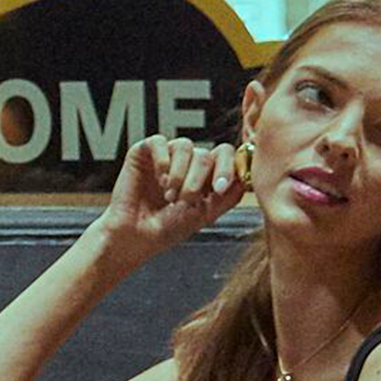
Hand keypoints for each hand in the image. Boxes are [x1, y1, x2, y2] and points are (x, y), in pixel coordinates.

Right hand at [95, 134, 247, 255]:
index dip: (228, 167)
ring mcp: (166, 156)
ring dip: (180, 173)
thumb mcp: (205, 215)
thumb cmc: (166, 229)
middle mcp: (188, 162)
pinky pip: (160, 142)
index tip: (220, 188)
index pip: (226, 155)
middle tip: (186, 200)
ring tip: (169, 195)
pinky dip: (162, 161)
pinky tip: (159, 180)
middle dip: (199, 178)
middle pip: (207, 153)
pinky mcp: (144, 152)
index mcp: (205, 175)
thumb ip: (228, 196)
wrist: (135, 237)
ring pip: (185, 146)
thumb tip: (246, 176)